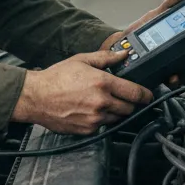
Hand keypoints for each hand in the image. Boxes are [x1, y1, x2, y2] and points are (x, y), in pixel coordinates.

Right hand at [12, 50, 154, 134]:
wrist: (36, 97)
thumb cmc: (56, 78)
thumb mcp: (81, 60)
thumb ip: (105, 58)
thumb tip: (123, 54)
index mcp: (103, 83)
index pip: (136, 93)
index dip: (145, 95)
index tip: (148, 95)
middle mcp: (101, 103)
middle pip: (129, 108)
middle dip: (128, 103)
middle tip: (121, 97)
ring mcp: (95, 119)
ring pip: (117, 119)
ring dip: (114, 112)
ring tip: (100, 103)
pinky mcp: (87, 130)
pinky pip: (102, 127)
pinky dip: (100, 120)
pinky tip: (89, 111)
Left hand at [101, 0, 184, 88]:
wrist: (122, 43)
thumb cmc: (141, 29)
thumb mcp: (156, 15)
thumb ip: (170, 5)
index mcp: (184, 43)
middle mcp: (182, 57)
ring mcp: (173, 68)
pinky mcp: (162, 77)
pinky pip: (172, 82)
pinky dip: (175, 81)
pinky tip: (172, 77)